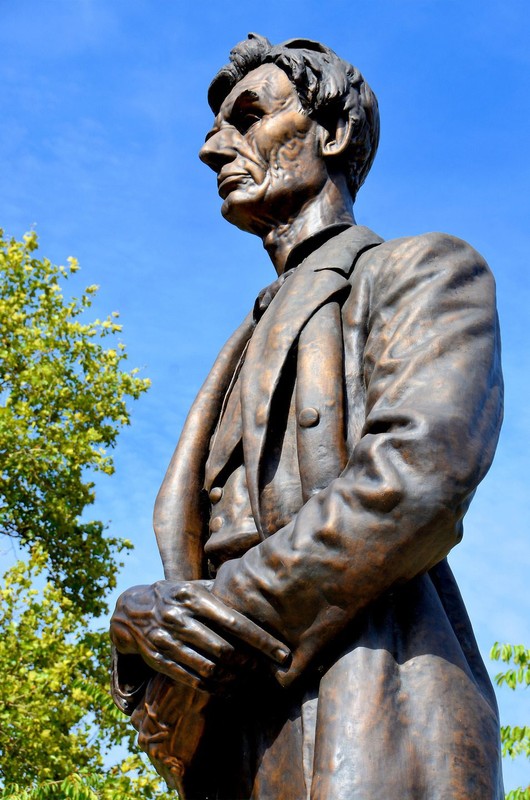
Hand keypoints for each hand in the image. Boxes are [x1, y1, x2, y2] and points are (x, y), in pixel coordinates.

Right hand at [110, 580, 289, 691]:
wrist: (130, 611)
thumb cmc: (175, 597)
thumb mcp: (194, 587)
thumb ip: (221, 592)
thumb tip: (260, 591)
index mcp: (192, 597)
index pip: (234, 621)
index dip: (261, 640)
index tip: (282, 653)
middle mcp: (178, 618)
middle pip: (224, 649)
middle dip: (250, 663)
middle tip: (267, 670)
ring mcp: (167, 641)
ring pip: (209, 668)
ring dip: (236, 679)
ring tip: (251, 680)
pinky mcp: (158, 661)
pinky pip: (193, 681)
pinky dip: (216, 689)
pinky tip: (231, 689)